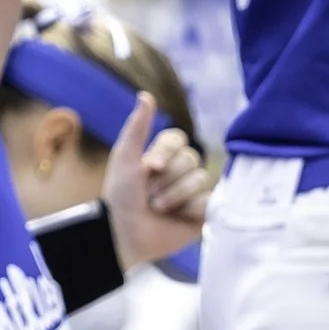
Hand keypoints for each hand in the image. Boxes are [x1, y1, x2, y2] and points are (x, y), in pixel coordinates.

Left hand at [102, 94, 208, 268]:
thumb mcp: (125, 158)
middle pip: (190, 159)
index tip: (149, 168)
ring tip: (157, 208)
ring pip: (199, 180)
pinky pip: (208, 201)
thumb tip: (145, 95)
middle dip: (166, 179)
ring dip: (174, 196)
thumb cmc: (119, 196)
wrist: (123, 234)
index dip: (166, 152)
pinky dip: (189, 209)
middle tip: (148, 194)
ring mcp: (192, 192)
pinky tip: (176, 218)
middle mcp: (179, 172)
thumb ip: (137, 127)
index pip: (177, 139)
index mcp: (161, 156)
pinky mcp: (202, 213)